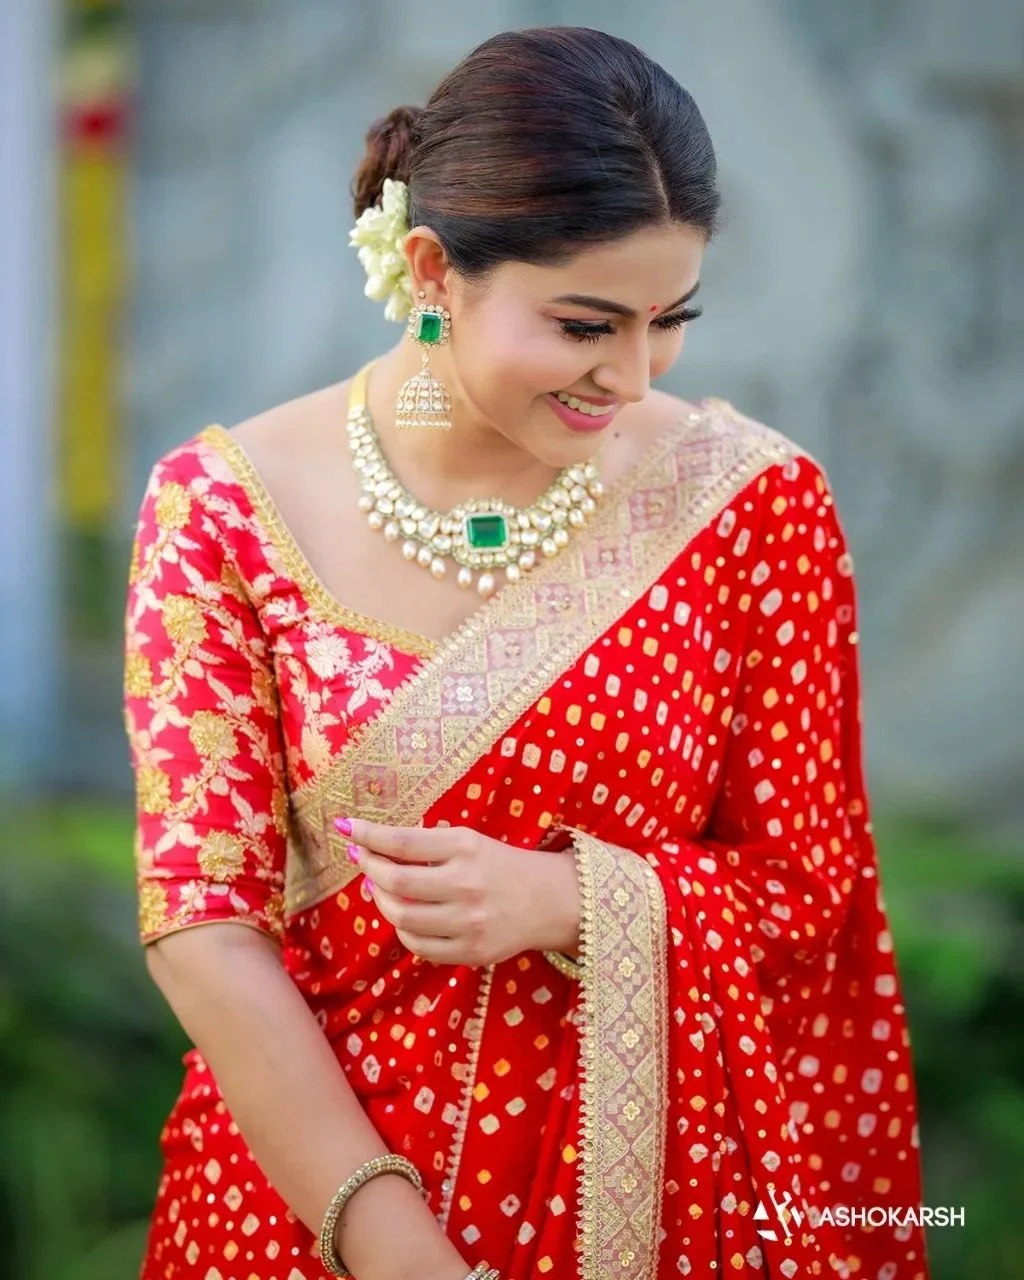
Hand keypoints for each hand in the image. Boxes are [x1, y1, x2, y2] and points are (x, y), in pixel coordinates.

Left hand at [335, 818, 579, 966]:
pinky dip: (404, 929)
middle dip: (370, 869)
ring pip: (402, 917)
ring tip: (381, 888)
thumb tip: (374, 850)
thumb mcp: (469, 842)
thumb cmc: (500, 866)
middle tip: (362, 859)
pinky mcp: (471, 952)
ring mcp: (469, 922)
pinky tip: (406, 915)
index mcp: (466, 848)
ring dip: (381, 900)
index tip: (347, 827)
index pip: (404, 842)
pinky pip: (419, 946)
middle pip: (396, 882)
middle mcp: (467, 885)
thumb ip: (426, 845)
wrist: (548, 901)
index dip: (369, 836)